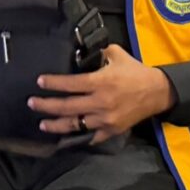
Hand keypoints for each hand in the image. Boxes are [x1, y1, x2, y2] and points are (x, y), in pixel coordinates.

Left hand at [28, 44, 175, 143]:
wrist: (157, 92)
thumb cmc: (136, 72)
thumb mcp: (118, 54)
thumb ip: (100, 52)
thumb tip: (84, 51)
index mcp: (101, 82)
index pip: (71, 84)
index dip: (53, 83)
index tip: (40, 82)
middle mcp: (100, 102)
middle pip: (67, 106)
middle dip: (46, 105)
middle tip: (32, 103)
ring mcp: (105, 119)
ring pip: (75, 124)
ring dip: (56, 124)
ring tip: (43, 123)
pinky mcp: (111, 130)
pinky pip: (91, 137)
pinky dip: (78, 138)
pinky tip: (66, 138)